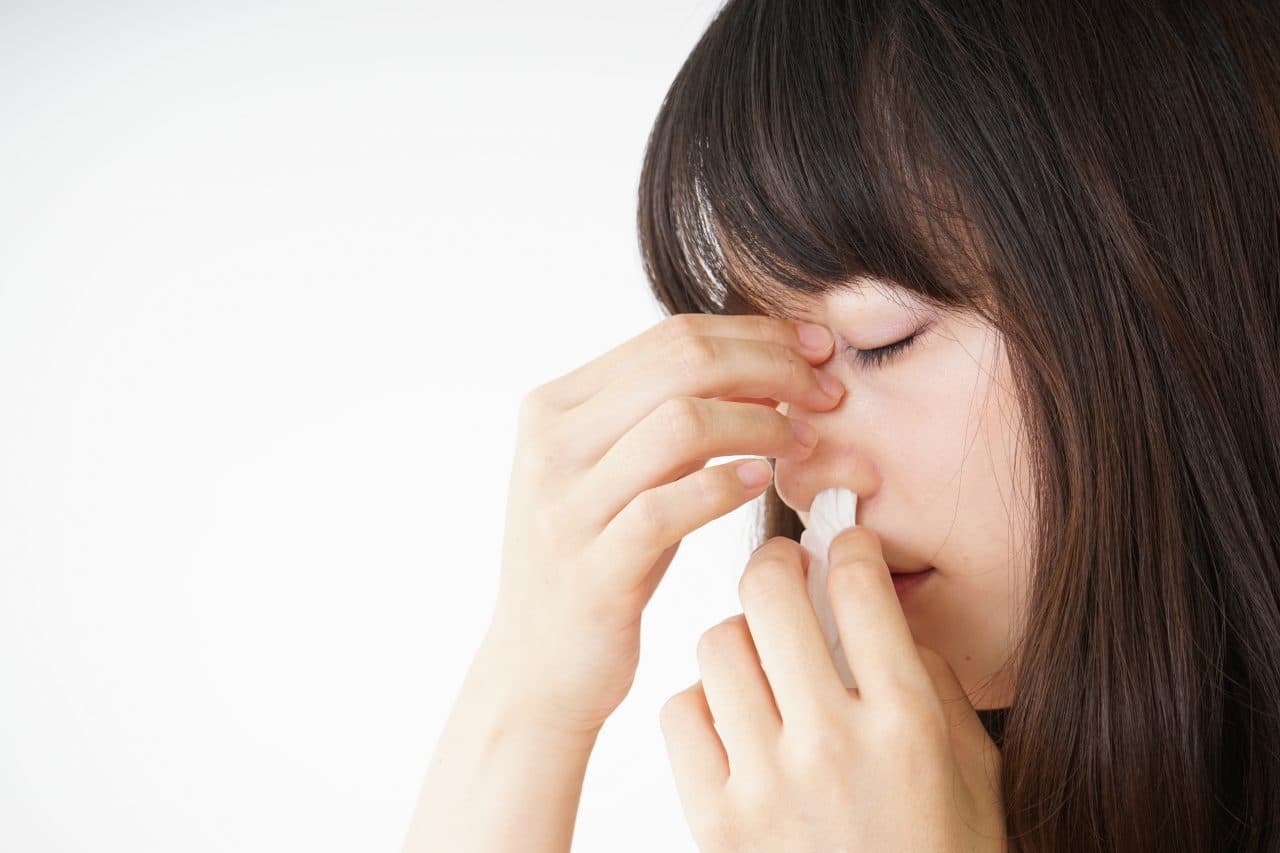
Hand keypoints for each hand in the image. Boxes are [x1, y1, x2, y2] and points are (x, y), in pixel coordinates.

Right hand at [484, 313, 844, 737]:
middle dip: (770, 366)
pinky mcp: (591, 569)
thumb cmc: (600, 563)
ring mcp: (565, 506)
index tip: (817, 350)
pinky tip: (765, 484)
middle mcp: (551, 444)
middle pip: (681, 363)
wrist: (537, 669)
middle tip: (827, 391)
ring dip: (761, 424)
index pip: (671, 336)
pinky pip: (669, 507)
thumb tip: (766, 365)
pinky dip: (727, 486)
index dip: (756, 334)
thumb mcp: (622, 475)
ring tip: (804, 443)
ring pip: (680, 424)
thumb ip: (668, 417)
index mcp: (556, 406)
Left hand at [658, 529, 1006, 851]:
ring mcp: (765, 782)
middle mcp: (831, 743)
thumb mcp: (973, 774)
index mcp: (906, 724)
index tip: (842, 546)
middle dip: (773, 562)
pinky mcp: (713, 819)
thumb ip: (932, 687)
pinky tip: (731, 718)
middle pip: (768, 594)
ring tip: (758, 654)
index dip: (847, 546)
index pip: (859, 589)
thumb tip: (884, 619)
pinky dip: (701, 702)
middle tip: (781, 571)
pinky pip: (680, 712)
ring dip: (737, 635)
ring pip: (716, 644)